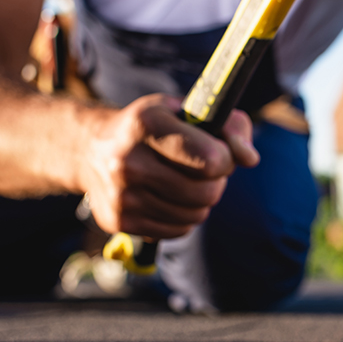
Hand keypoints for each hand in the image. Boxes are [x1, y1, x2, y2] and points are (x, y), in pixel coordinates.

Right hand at [78, 94, 258, 237]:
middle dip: (215, 182)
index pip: (212, 160)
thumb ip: (231, 127)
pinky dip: (184, 217)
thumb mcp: (190, 111)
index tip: (219, 153)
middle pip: (206, 193)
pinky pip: (178, 230)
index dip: (226, 159)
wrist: (91, 148)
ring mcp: (121, 195)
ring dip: (201, 201)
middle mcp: (128, 160)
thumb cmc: (156, 126)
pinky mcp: (118, 221)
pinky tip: (170, 198)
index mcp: (147, 124)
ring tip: (186, 182)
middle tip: (205, 170)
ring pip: (195, 215)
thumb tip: (251, 159)